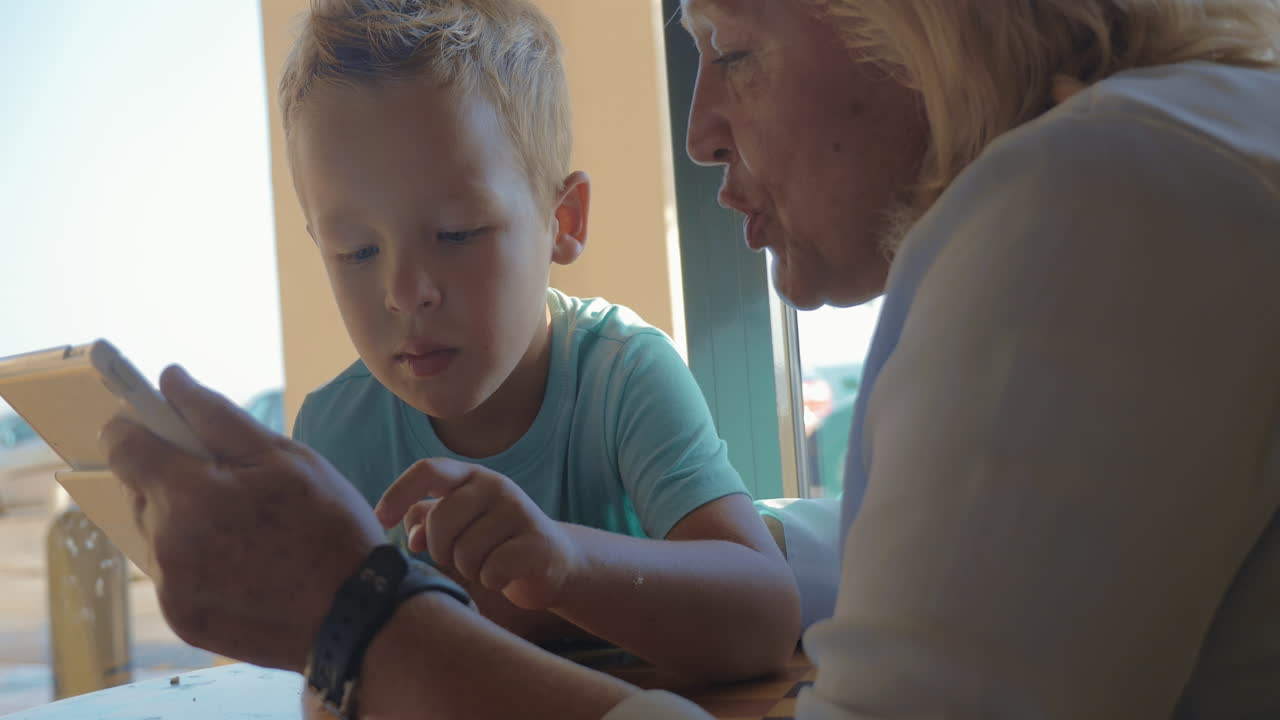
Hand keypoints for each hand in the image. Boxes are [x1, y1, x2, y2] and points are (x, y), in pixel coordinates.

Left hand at [100, 366, 384, 671]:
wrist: (355, 613)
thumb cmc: (328, 525)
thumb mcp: (284, 457)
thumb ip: (218, 416)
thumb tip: (171, 380)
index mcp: (189, 495)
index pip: (123, 446)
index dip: (136, 426)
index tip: (159, 425)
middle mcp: (166, 544)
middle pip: (141, 491)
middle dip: (174, 477)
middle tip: (232, 484)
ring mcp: (171, 588)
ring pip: (157, 533)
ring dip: (185, 520)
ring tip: (245, 528)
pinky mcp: (182, 618)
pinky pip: (174, 573)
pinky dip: (198, 561)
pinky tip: (245, 562)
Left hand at [375, 459, 581, 610]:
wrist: (554, 561)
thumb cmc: (494, 543)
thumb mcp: (458, 525)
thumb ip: (426, 521)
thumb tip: (412, 536)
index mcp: (471, 477)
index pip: (428, 470)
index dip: (398, 493)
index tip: (380, 520)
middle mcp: (496, 485)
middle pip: (441, 521)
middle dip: (441, 550)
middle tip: (458, 558)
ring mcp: (520, 510)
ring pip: (465, 552)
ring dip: (470, 570)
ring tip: (487, 564)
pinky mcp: (538, 541)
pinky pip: (492, 571)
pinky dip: (492, 582)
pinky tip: (505, 576)